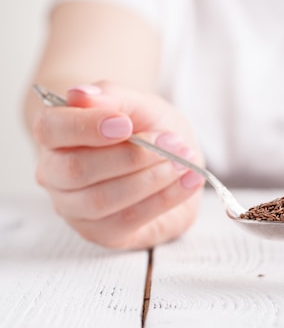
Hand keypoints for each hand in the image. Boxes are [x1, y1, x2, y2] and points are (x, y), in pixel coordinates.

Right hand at [31, 81, 204, 248]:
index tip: (126, 123)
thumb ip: (113, 96)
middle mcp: (55, 176)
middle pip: (77, 169)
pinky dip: (165, 198)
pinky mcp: (103, 233)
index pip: (50, 129)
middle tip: (173, 142)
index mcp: (55, 136)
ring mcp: (76, 209)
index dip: (85, 126)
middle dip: (132, 155)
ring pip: (103, 199)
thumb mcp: (141, 104)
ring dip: (152, 179)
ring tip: (184, 161)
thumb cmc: (147, 128)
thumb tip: (80, 94)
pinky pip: (130, 219)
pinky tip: (189, 180)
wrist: (170, 158)